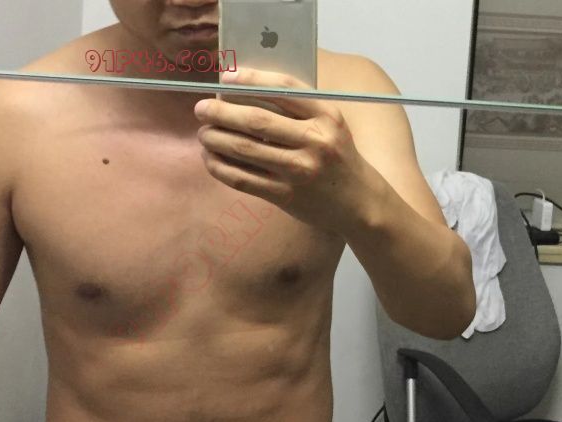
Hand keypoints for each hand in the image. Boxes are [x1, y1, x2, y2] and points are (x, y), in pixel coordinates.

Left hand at [194, 67, 375, 233]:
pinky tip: (211, 159)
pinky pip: (244, 179)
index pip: (283, 89)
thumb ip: (298, 109)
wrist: (359, 203)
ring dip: (216, 139)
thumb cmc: (338, 157)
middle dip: (221, 112)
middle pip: (256, 120)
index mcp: (327, 116)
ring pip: (245, 149)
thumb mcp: (330, 125)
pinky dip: (221, 167)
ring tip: (204, 134)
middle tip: (201, 109)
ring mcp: (300, 171)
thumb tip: (243, 92)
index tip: (224, 78)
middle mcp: (315, 142)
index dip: (249, 80)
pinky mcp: (286, 196)